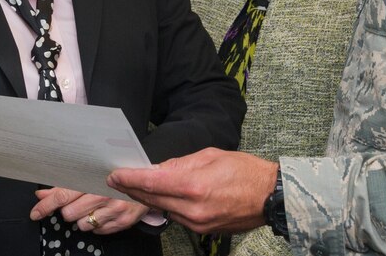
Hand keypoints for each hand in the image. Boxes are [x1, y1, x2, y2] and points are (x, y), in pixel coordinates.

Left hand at [30, 187, 149, 234]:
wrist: (148, 181)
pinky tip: (103, 213)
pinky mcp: (121, 222)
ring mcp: (114, 210)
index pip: (63, 195)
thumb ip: (65, 186)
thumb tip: (42, 194)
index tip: (35, 213)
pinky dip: (97, 224)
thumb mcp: (91, 176)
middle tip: (80, 203)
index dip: (46, 206)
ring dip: (83, 219)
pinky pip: (97, 231)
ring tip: (94, 207)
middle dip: (70, 211)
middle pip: (69, 214)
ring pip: (82, 225)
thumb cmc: (117, 176)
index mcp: (93, 180)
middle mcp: (104, 195)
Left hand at [107, 148, 276, 233]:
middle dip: (133, 190)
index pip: (152, 183)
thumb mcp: (211, 155)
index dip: (130, 179)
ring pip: (163, 210)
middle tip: (117, 180)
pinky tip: (164, 197)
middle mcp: (193, 208)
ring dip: (149, 199)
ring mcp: (197, 223)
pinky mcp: (202, 230)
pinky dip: (167, 206)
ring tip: (137, 186)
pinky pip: (177, 217)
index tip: (115, 175)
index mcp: (194, 185)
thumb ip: (180, 163)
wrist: (269, 196)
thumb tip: (157, 168)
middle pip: (152, 200)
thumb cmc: (245, 171)